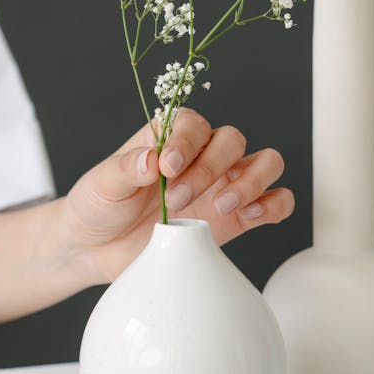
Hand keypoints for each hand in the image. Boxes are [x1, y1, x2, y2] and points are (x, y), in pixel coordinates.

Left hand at [64, 108, 294, 284]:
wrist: (98, 249)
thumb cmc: (99, 207)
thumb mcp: (101, 183)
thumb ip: (125, 167)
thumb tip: (151, 159)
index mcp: (168, 136)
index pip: (194, 123)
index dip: (187, 142)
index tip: (167, 167)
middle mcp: (201, 155)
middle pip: (232, 140)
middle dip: (209, 169)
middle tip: (175, 200)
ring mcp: (222, 186)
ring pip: (265, 163)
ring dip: (250, 181)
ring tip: (219, 207)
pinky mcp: (235, 219)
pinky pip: (275, 202)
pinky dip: (273, 205)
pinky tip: (250, 215)